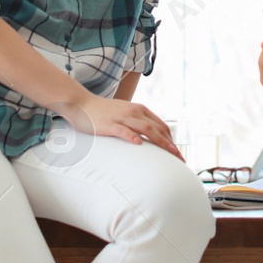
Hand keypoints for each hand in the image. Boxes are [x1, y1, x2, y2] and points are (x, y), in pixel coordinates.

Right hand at [63, 94, 181, 158]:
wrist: (82, 103)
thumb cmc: (103, 112)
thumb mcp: (125, 114)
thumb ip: (137, 122)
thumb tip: (149, 137)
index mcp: (140, 110)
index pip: (161, 125)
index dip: (171, 139)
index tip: (177, 152)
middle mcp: (134, 112)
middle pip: (157, 128)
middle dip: (170, 144)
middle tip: (180, 158)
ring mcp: (122, 117)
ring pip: (146, 128)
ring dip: (160, 142)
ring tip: (169, 153)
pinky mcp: (109, 124)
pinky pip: (123, 130)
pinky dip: (132, 136)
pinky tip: (139, 144)